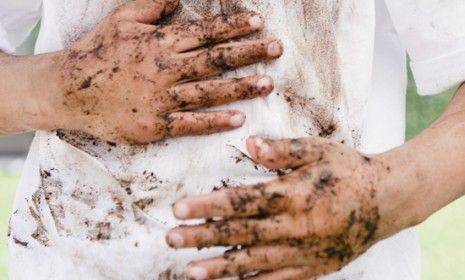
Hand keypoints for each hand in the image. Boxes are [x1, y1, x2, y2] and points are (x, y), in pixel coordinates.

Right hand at [37, 0, 281, 142]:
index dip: (233, 26)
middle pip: (215, 60)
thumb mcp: (122, 19)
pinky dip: (215, 121)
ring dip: (241, 87)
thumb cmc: (97, 52)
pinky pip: (191, 123)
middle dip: (249, 52)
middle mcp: (164, 69)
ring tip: (268, 83)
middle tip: (277, 48)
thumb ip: (153, 6)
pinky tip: (239, 118)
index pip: (204, 32)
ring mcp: (161, 99)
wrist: (68, 91)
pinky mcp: (154, 125)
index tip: (258, 22)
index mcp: (158, 42)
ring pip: (209, 92)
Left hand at [166, 137, 401, 279]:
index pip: (242, 202)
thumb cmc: (348, 170)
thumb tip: (248, 144)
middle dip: (203, 236)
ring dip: (220, 267)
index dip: (208, 206)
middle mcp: (295, 226)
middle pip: (241, 234)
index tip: (179, 209)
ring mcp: (304, 251)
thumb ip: (283, 150)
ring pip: (255, 262)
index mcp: (293, 194)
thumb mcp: (318, 150)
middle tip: (172, 239)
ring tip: (190, 271)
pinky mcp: (313, 267)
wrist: (386, 200)